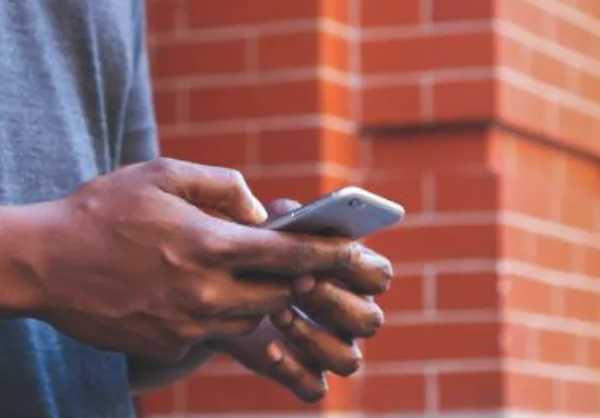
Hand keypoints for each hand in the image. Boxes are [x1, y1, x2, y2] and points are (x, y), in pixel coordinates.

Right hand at [30, 158, 356, 362]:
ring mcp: (186, 324)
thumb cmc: (101, 210)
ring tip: (235, 276)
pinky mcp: (167, 344)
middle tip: (291, 264)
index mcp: (208, 243)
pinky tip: (192, 294)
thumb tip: (258, 210)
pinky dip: (218, 317)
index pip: (289, 255)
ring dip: (255, 301)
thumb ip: (220, 184)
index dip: (330, 255)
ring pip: (248, 321)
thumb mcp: (160, 173)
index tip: (358, 255)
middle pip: (277, 296)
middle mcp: (204, 291)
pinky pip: (212, 335)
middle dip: (291, 281)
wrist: (42, 263)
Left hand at [212, 199, 392, 401]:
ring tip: (278, 314)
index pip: (380, 275)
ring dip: (314, 337)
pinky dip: (294, 370)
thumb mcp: (267, 229)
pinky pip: (315, 387)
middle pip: (370, 320)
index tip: (322, 256)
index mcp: (353, 276)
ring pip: (349, 360)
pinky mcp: (305, 374)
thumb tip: (290, 213)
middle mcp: (350, 315)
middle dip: (333, 301)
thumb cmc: (256, 254)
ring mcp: (331, 348)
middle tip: (297, 283)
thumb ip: (284, 217)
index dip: (357, 268)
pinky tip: (269, 347)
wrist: (218, 293)